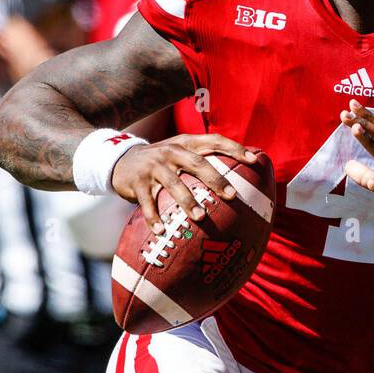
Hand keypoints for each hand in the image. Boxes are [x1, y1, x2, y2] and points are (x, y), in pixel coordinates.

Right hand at [111, 133, 257, 233]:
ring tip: (201, 217)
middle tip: (232, 196)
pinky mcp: (136, 182)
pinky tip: (161, 231)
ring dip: (188, 201)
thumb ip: (203, 159)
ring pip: (173, 183)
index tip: (253, 160)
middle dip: (216, 179)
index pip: (214, 141)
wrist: (120, 160)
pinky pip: (146, 202)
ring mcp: (153, 166)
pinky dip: (154, 217)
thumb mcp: (180, 153)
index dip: (234, 148)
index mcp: (186, 143)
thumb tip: (239, 177)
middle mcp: (171, 152)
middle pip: (197, 163)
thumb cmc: (162, 161)